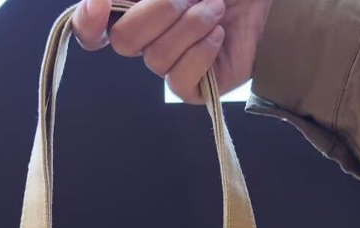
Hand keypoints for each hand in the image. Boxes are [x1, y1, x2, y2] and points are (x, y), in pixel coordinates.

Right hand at [72, 0, 273, 103]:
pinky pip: (178, 80)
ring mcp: (170, 65)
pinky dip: (200, 53)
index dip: (88, 21)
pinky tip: (218, 36)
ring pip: (154, 59)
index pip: (93, 28)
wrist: (270, 2)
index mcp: (138, 8)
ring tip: (216, 10)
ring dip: (189, 27)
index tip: (99, 4)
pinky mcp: (191, 87)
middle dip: (157, 12)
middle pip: (123, 41)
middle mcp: (148, 39)